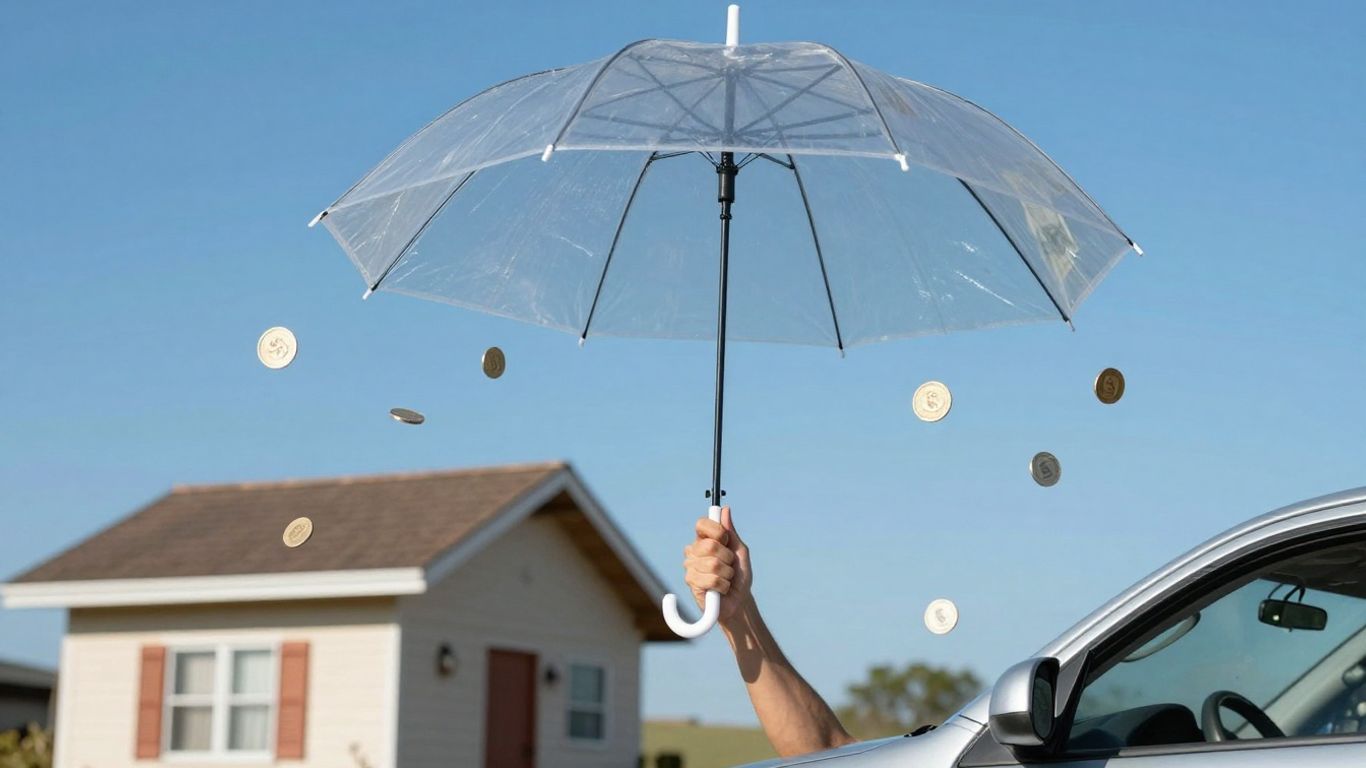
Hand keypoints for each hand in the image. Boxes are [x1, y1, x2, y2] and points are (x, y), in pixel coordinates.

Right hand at [683, 506, 752, 624]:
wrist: (739, 601)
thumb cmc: (739, 576)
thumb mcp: (740, 552)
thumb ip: (732, 532)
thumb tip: (725, 510)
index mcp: (704, 540)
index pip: (702, 524)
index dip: (716, 531)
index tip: (726, 540)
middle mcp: (694, 551)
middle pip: (710, 545)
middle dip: (727, 557)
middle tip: (729, 565)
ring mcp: (691, 567)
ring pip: (713, 564)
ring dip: (727, 574)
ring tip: (726, 579)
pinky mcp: (691, 583)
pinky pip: (711, 580)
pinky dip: (723, 585)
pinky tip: (720, 589)